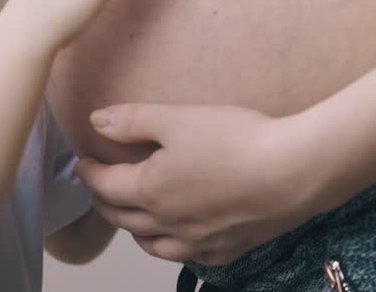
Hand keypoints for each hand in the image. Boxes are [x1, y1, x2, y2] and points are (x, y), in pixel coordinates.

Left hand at [74, 103, 323, 265]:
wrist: (292, 172)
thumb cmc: (237, 141)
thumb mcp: (178, 119)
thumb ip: (134, 120)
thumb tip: (96, 122)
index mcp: (150, 190)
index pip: (105, 185)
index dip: (90, 173)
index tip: (84, 163)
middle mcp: (168, 223)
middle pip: (122, 218)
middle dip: (104, 202)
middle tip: (100, 188)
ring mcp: (197, 242)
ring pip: (151, 245)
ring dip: (134, 230)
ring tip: (133, 215)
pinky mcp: (226, 249)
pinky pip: (187, 256)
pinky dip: (172, 245)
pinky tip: (179, 235)